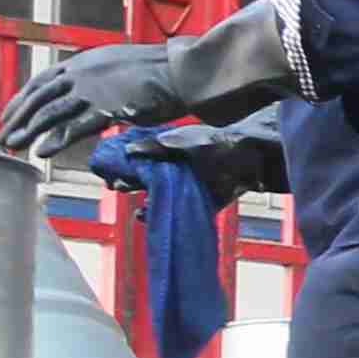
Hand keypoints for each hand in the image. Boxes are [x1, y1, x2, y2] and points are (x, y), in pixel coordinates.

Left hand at [0, 0, 301, 160]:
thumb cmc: (158, 72)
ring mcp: (93, 89)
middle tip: (3, 135)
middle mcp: (81, 73)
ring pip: (51, 111)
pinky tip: (43, 152)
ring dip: (29, 130)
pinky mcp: (108, 107)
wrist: (181, 71)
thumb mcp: (118, 69)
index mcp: (82, 62)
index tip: (9, 113)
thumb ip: (98, 80)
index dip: (23, 99)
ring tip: (14, 145)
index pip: (42, 81)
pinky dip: (56, 139)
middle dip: (18, 116)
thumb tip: (88, 92)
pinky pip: (75, 126)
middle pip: (40, 96)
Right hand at [117, 118, 286, 204]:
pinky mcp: (194, 203)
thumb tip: (129, 150)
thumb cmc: (218, 144)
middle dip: (126, 182)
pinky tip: (146, 215)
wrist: (250, 161)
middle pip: (139, 178)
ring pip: (152, 197)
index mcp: (165, 151)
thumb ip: (158, 146)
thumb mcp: (185, 141)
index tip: (108, 169)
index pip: (134, 157)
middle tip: (119, 185)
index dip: (120, 163)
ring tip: (136, 201)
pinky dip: (156, 216)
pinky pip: (171, 213)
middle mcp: (169, 169)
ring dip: (141, 200)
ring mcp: (180, 188)